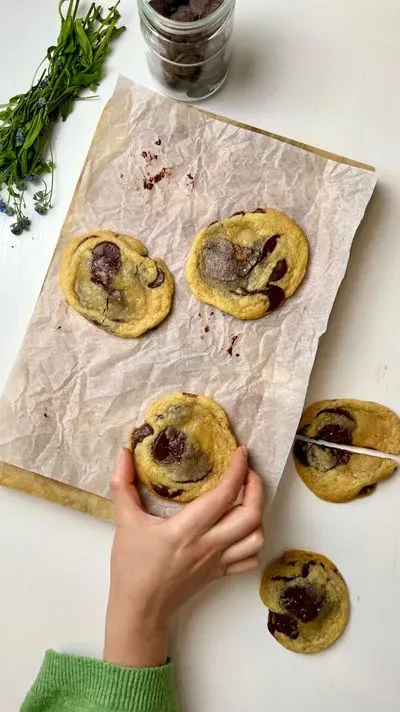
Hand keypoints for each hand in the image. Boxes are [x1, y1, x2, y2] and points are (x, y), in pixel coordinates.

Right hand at [104, 446, 264, 667]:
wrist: (139, 609)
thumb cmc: (132, 566)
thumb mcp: (125, 523)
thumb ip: (123, 486)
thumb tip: (124, 454)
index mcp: (187, 530)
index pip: (224, 495)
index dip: (238, 471)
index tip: (240, 453)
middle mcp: (209, 544)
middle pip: (251, 515)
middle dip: (256, 489)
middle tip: (247, 472)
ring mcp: (218, 561)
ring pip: (256, 538)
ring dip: (258, 514)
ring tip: (247, 498)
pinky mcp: (220, 573)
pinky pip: (250, 558)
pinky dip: (253, 540)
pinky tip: (243, 528)